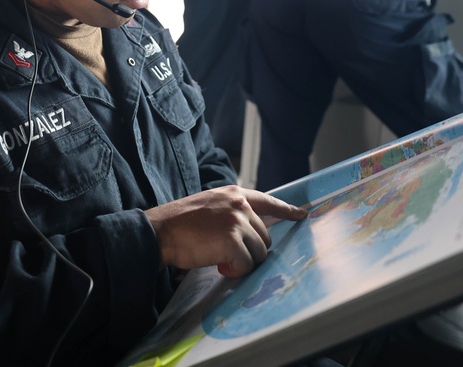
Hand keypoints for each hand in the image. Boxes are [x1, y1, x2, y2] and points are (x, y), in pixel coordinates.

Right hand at [145, 185, 306, 278]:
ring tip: (220, 259)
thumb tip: (250, 234)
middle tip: (227, 254)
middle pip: (265, 237)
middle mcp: (240, 204)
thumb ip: (231, 213)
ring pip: (259, 253)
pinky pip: (247, 264)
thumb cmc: (180, 223)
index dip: (286, 210)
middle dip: (250, 250)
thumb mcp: (210, 207)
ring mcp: (238, 221)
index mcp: (234, 194)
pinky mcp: (233, 240)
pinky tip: (219, 265)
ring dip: (243, 262)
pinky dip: (235, 270)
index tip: (301, 215)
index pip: (268, 201)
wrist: (161, 231)